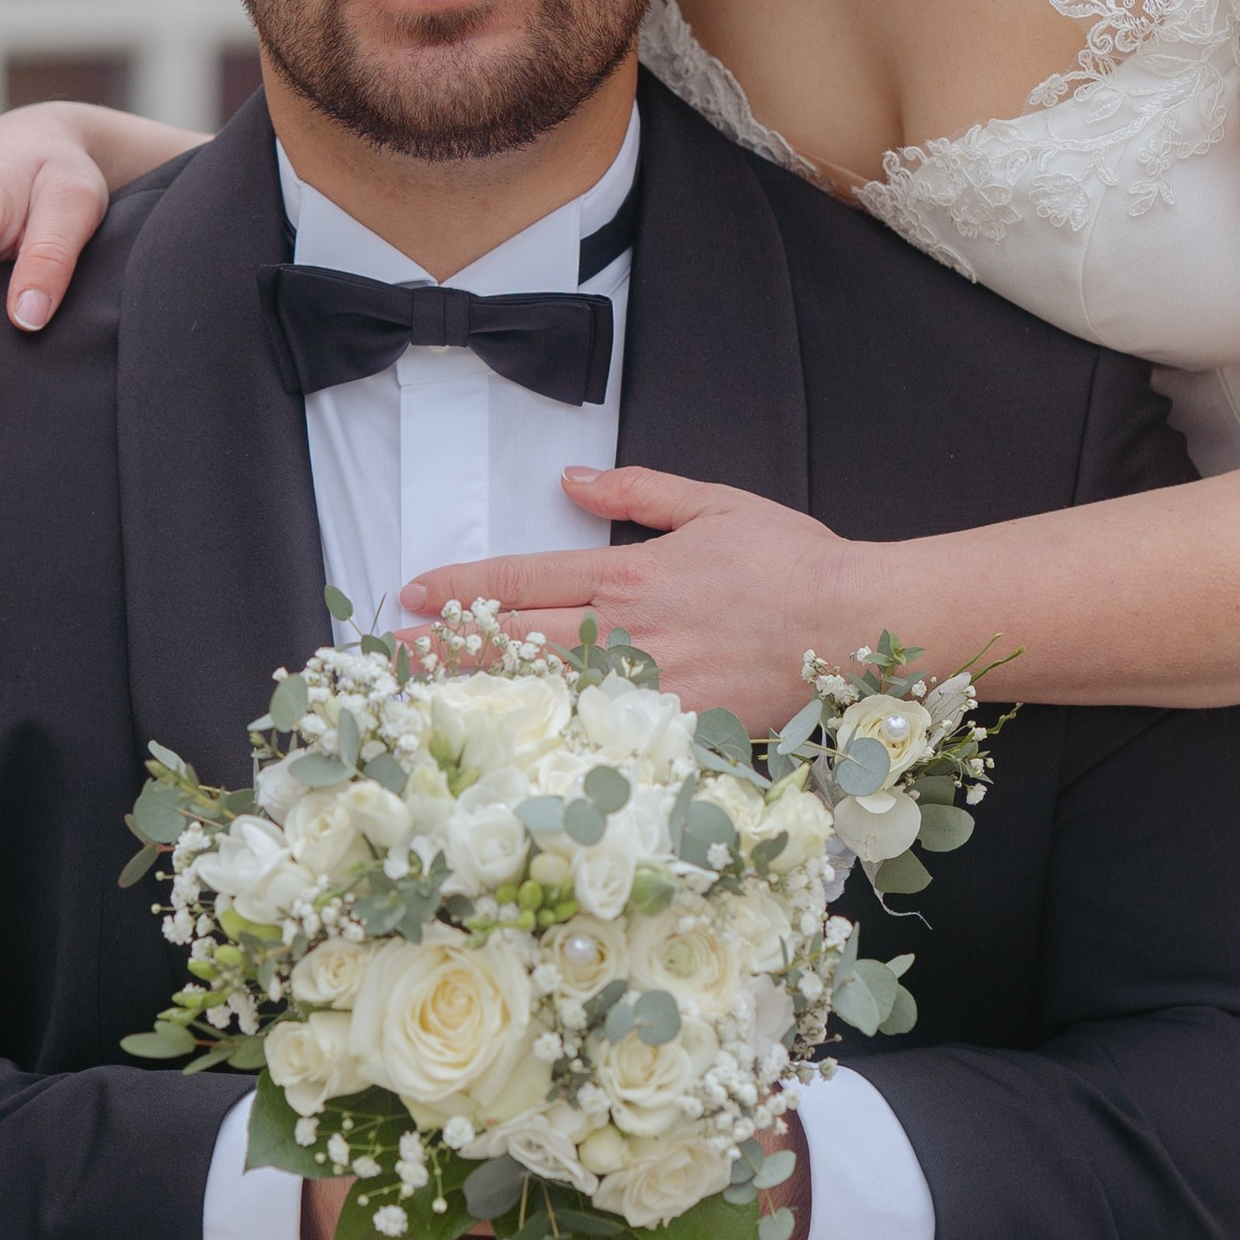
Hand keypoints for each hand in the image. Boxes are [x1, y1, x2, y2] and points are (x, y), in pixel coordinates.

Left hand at [401, 466, 875, 728]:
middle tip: (382, 661)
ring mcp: (647, 690)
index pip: (522, 580)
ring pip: (543, 697)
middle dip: (441, 649)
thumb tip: (573, 477)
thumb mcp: (715, 503)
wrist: (858, 624)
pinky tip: (504, 763)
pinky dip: (548, 751)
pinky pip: (598, 743)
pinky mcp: (676, 734)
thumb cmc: (794, 563)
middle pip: (513, 642)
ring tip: (419, 710)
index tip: (410, 594)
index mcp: (630, 574)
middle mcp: (626, 633)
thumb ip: (638, 489)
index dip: (459, 588)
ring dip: (477, 701)